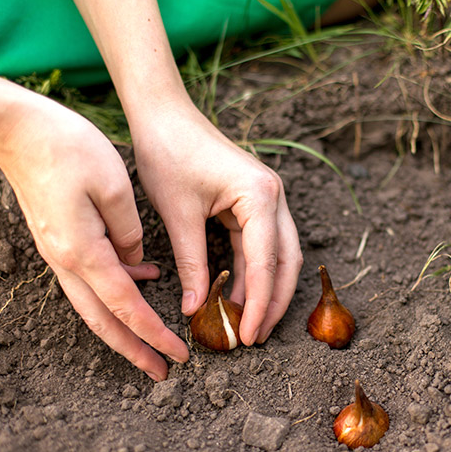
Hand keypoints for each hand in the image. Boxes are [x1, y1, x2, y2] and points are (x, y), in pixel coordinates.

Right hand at [0, 97, 188, 380]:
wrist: (16, 129)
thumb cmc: (68, 148)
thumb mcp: (114, 186)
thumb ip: (130, 232)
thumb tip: (138, 262)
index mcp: (84, 252)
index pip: (126, 307)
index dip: (154, 335)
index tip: (179, 355)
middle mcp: (66, 261)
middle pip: (103, 321)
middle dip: (134, 350)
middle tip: (162, 372)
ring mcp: (58, 252)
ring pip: (93, 305)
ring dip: (123, 328)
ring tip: (153, 342)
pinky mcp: (59, 241)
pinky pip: (90, 278)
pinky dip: (116, 290)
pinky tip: (144, 277)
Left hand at [130, 103, 302, 344]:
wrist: (163, 114)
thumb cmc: (168, 154)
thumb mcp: (178, 215)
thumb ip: (192, 263)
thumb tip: (196, 309)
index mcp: (260, 196)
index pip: (266, 262)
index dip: (259, 304)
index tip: (249, 335)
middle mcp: (274, 196)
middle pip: (286, 261)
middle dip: (274, 302)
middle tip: (256, 337)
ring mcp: (267, 198)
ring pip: (279, 255)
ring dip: (266, 290)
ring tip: (248, 323)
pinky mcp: (254, 202)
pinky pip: (261, 244)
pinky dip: (252, 272)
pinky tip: (238, 295)